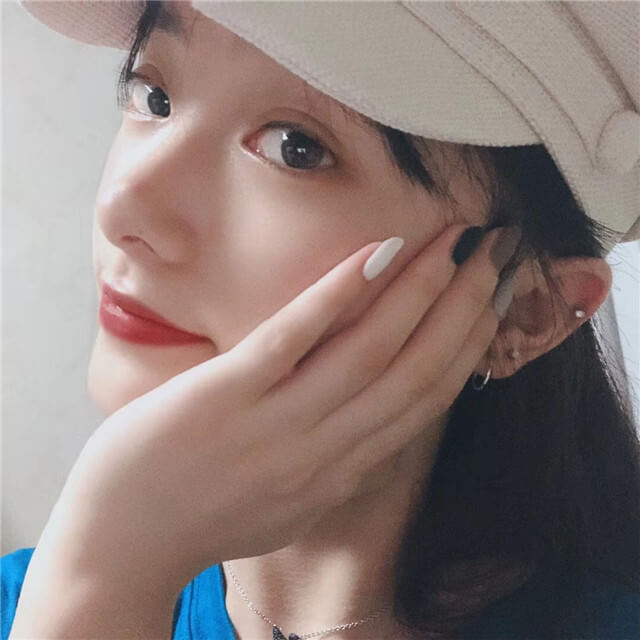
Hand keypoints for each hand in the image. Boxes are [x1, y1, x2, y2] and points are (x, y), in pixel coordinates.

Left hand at [43, 223, 513, 594]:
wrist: (124, 544)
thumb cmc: (205, 515)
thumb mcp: (288, 500)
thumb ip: (332, 461)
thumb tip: (369, 425)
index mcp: (341, 474)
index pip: (425, 402)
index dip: (469, 347)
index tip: (496, 300)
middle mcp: (325, 453)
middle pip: (415, 371)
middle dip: (464, 307)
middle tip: (496, 252)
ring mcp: (276, 424)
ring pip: (370, 352)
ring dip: (420, 291)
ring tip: (455, 242)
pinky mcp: (227, 397)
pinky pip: (295, 339)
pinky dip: (340, 295)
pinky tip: (377, 252)